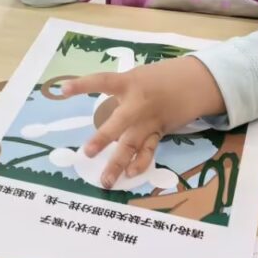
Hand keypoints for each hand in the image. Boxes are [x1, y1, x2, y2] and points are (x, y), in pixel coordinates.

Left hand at [60, 56, 224, 188]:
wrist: (195, 82)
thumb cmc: (159, 77)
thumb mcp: (136, 77)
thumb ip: (119, 92)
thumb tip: (101, 111)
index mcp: (128, 83)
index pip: (101, 81)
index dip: (82, 85)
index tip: (62, 89)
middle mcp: (138, 104)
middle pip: (119, 123)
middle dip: (103, 139)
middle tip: (87, 153)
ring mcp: (149, 121)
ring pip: (132, 144)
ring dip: (118, 164)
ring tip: (105, 181)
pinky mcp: (159, 132)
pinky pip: (148, 150)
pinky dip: (140, 163)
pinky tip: (130, 174)